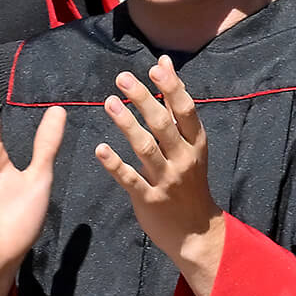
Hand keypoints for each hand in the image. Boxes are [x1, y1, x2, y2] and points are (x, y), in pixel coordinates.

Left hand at [96, 59, 227, 295]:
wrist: (196, 231)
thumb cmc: (189, 180)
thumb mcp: (190, 144)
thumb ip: (174, 105)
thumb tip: (164, 63)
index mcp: (195, 143)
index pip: (185, 112)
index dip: (171, 89)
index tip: (154, 70)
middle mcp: (183, 159)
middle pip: (163, 126)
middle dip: (144, 100)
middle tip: (122, 79)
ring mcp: (167, 180)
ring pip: (146, 149)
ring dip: (127, 125)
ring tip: (109, 103)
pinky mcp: (149, 199)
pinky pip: (130, 179)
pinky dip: (115, 165)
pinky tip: (100, 149)